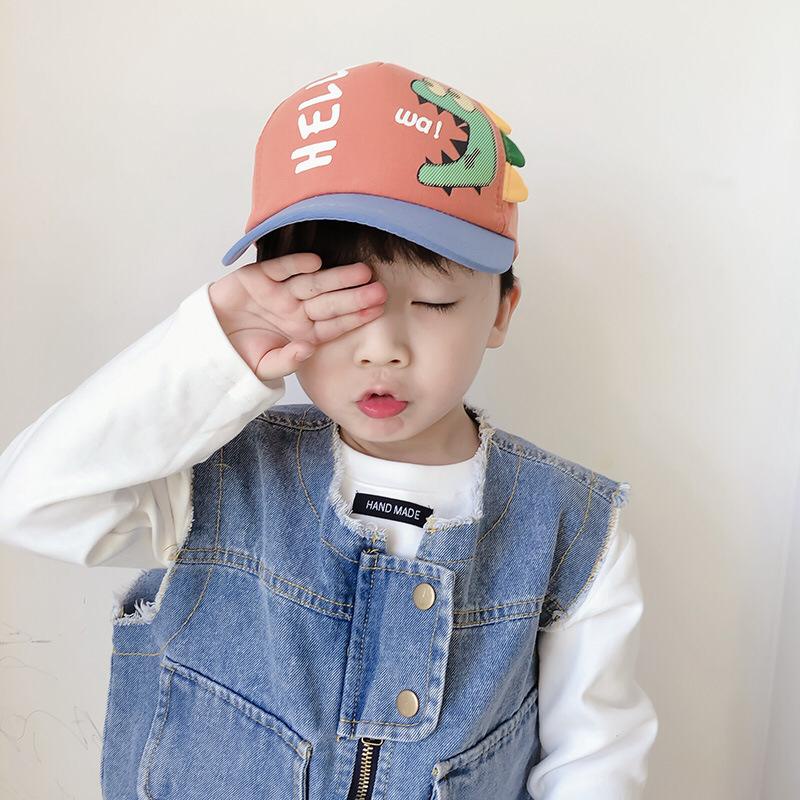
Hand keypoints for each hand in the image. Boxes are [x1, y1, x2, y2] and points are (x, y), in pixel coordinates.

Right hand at [208, 253, 386, 380]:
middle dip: (354, 296)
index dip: (356, 316)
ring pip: (312, 284)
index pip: (335, 323)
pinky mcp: (257, 278)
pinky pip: (279, 269)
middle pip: (330, 302)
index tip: (378, 311)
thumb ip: (287, 361)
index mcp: (303, 332)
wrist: (207, 346)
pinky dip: (295, 265)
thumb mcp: (264, 367)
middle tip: (379, 290)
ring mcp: (278, 293)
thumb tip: (307, 350)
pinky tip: (315, 262)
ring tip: (360, 273)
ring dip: (336, 278)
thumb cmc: (240, 356)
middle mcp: (296, 311)